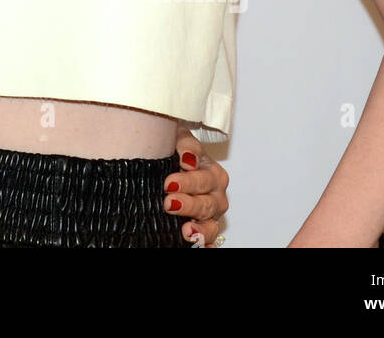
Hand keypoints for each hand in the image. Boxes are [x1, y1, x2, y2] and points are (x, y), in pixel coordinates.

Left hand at [166, 126, 228, 245]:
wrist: (171, 161)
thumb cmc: (177, 149)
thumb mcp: (179, 137)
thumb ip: (186, 144)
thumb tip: (189, 159)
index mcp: (212, 173)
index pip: (204, 179)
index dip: (188, 182)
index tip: (169, 183)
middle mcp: (215, 196)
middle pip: (206, 204)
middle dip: (189, 205)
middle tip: (169, 203)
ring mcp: (210, 215)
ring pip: (210, 226)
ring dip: (200, 230)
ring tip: (187, 231)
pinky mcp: (202, 229)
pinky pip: (207, 240)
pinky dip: (204, 244)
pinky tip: (195, 245)